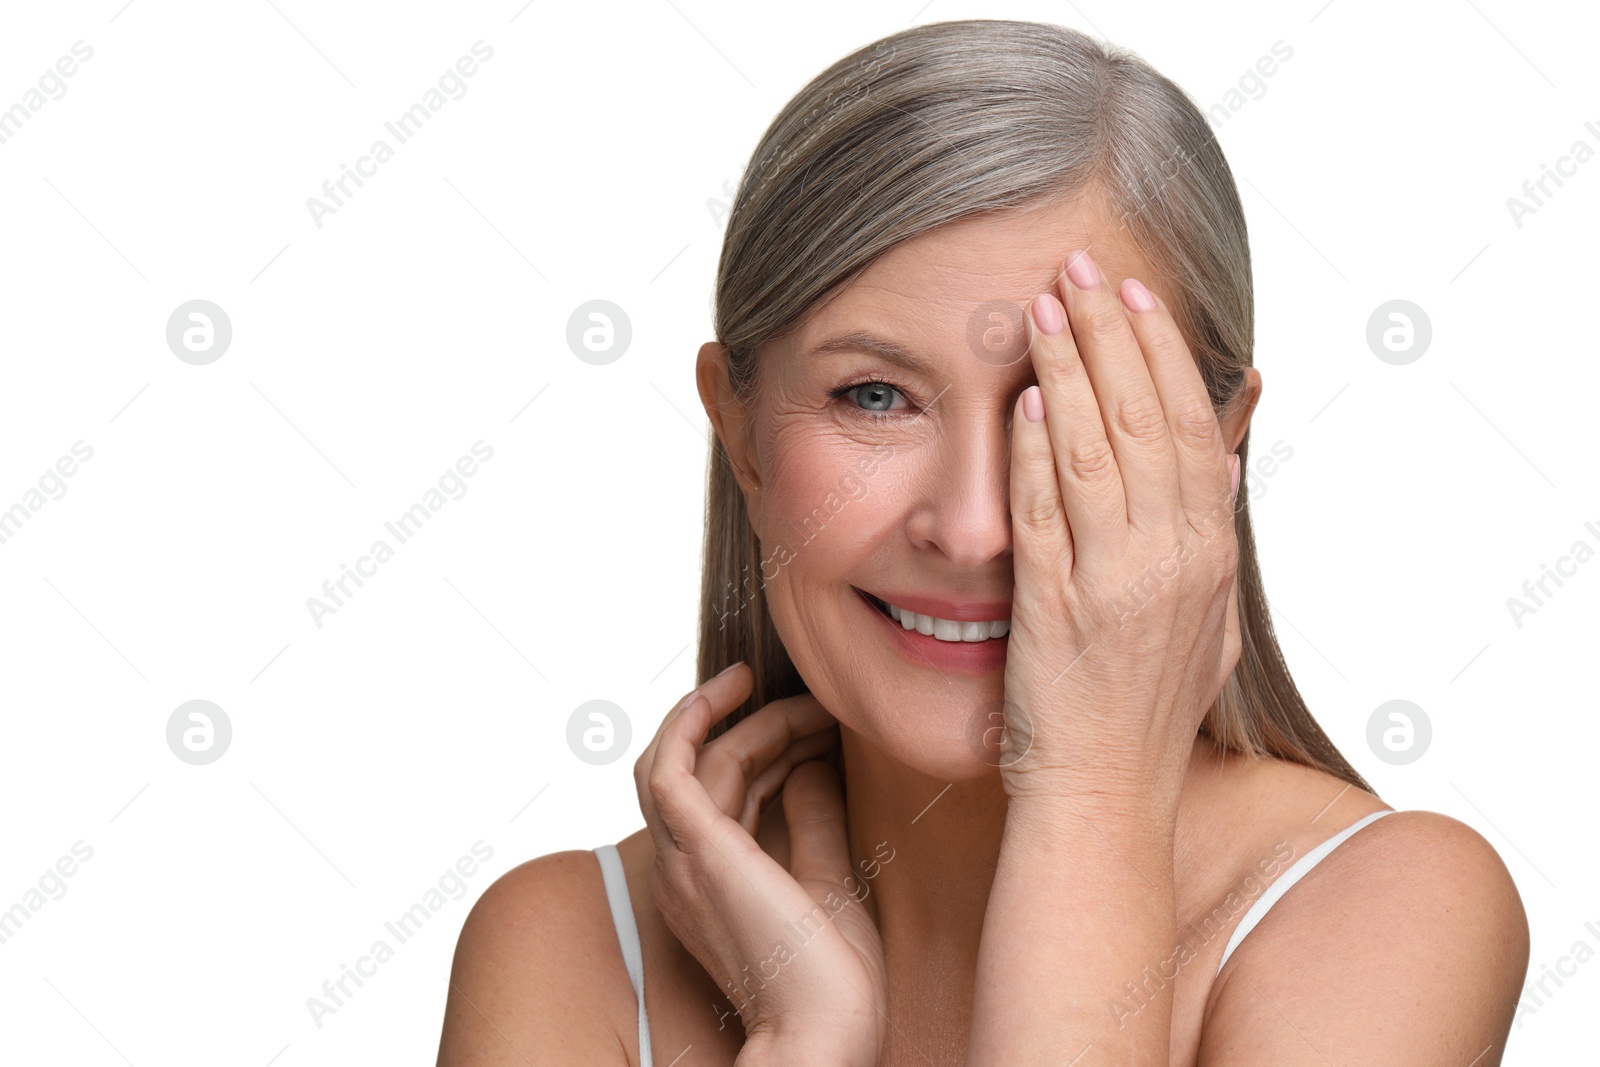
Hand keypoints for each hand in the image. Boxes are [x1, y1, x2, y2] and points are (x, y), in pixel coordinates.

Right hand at [634, 664, 886, 1064]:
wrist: (824, 1032)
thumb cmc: (832, 981)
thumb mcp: (829, 880)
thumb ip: (813, 822)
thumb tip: (811, 766)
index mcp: (711, 883)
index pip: (725, 793)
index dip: (769, 749)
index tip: (819, 724)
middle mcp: (684, 869)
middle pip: (711, 769)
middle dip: (766, 727)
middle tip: (820, 704)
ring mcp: (684, 860)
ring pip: (693, 760)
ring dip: (742, 717)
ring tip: (792, 692)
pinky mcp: (697, 850)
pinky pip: (670, 767)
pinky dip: (691, 720)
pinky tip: (728, 690)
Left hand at [998, 248, 1241, 818]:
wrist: (1106, 796)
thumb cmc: (1146, 709)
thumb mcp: (1207, 618)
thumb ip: (1213, 529)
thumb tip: (1228, 448)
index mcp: (1210, 558)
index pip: (1194, 429)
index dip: (1166, 354)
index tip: (1137, 294)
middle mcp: (1174, 563)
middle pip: (1149, 422)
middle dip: (1113, 336)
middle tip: (1084, 266)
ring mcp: (1117, 586)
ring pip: (1098, 453)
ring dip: (1071, 371)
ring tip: (1046, 304)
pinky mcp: (1057, 611)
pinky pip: (1048, 516)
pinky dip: (1039, 454)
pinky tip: (1027, 400)